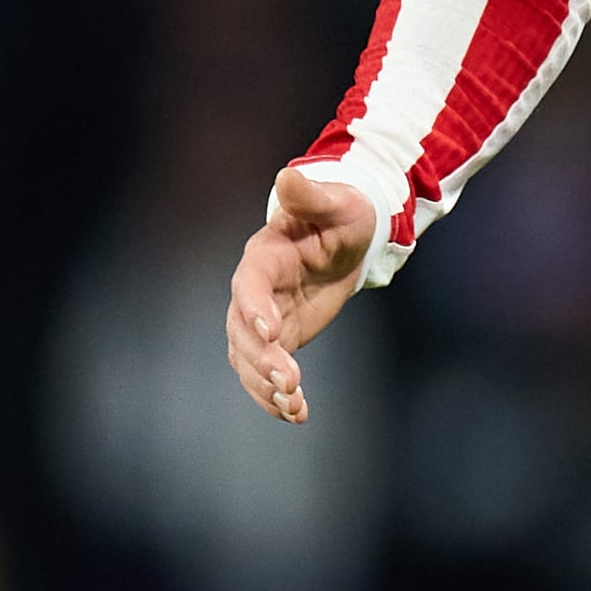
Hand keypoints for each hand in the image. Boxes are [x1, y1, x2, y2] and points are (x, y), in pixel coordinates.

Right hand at [224, 167, 378, 423]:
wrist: (348, 238)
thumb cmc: (343, 213)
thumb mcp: (336, 202)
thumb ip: (310, 196)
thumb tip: (288, 176)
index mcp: (264, 256)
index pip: (248, 285)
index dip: (255, 308)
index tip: (271, 332)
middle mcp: (254, 291)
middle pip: (242, 332)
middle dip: (261, 359)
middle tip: (290, 381)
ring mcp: (263, 320)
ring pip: (248, 360)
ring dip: (265, 386)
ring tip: (293, 406)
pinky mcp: (278, 341)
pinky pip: (265, 374)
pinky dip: (275, 398)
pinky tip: (297, 415)